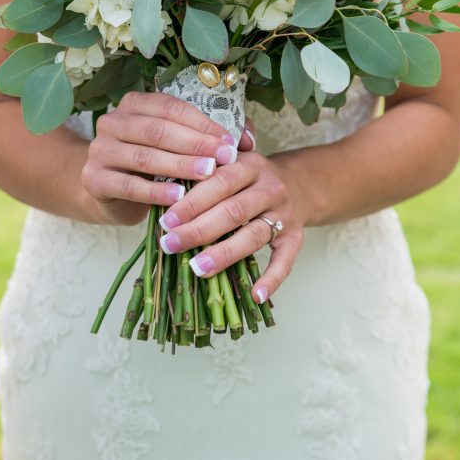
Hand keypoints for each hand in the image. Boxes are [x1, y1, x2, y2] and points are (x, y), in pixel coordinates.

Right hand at [81, 91, 256, 226]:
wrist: (112, 193)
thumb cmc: (155, 164)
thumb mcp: (180, 146)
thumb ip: (214, 136)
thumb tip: (249, 138)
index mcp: (134, 104)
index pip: (171, 107)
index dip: (202, 123)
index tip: (231, 140)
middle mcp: (112, 121)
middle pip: (158, 130)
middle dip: (195, 144)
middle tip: (224, 158)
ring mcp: (100, 150)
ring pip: (144, 156)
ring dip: (179, 166)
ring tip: (207, 174)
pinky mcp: (94, 179)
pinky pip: (129, 185)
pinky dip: (155, 191)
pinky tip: (179, 197)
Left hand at [154, 150, 303, 303]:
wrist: (298, 183)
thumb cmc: (247, 178)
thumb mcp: (229, 163)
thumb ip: (203, 170)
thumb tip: (161, 187)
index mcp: (250, 164)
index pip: (219, 182)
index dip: (192, 202)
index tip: (166, 221)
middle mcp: (270, 187)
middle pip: (233, 211)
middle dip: (199, 230)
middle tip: (171, 245)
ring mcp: (285, 213)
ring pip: (253, 236)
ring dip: (224, 254)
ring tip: (197, 268)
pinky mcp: (296, 236)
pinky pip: (286, 260)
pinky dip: (272, 279)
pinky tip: (256, 295)